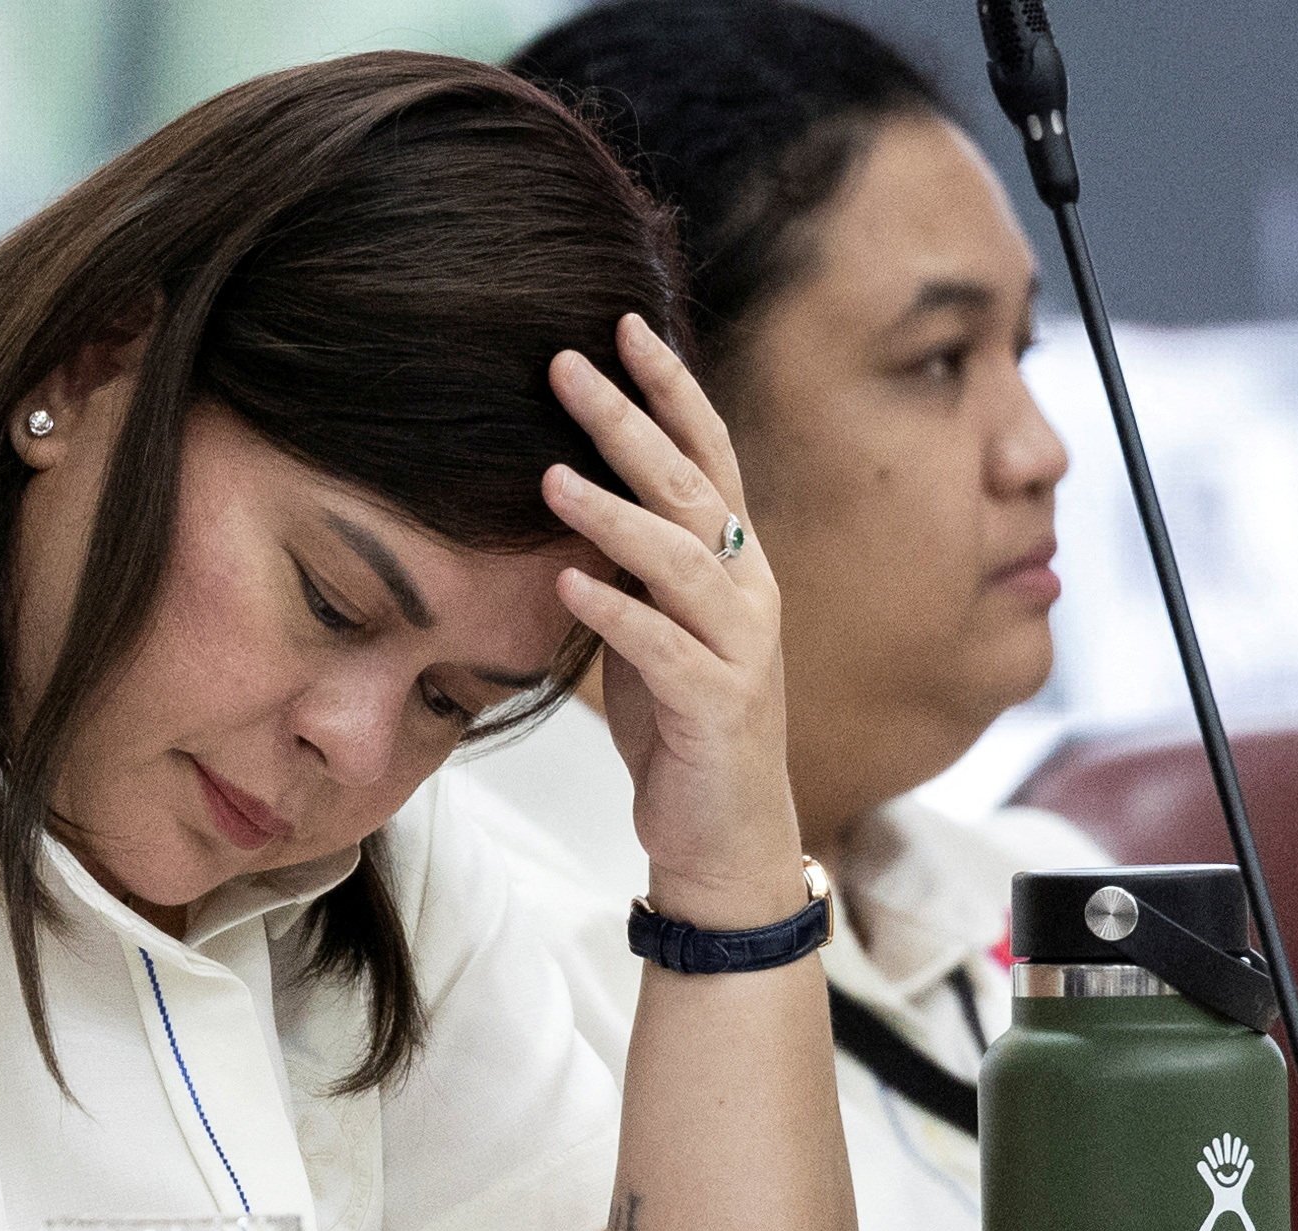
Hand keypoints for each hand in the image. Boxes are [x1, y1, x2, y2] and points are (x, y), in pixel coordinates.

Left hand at [543, 314, 804, 928]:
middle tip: (565, 364)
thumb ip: (627, 565)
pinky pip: (663, 649)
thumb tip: (567, 490)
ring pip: (680, 560)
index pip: (707, 453)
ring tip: (549, 478)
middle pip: (691, 486)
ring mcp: (740, 648)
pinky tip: (566, 585)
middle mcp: (748, 591)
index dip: (668, 388)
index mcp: (732, 564)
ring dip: (613, 515)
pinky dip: (615, 614)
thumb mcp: (648, 629)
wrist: (727, 839)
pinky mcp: (717, 708)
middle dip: (629, 421)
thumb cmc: (679, 730)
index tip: (620, 325)